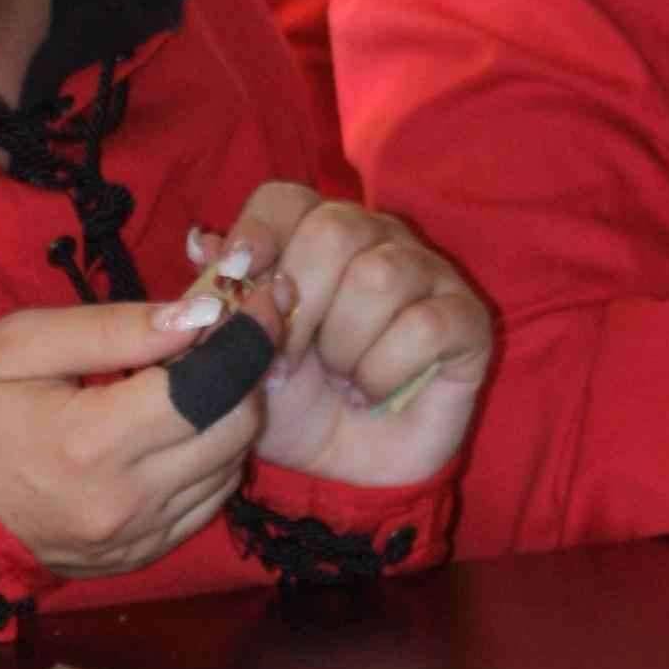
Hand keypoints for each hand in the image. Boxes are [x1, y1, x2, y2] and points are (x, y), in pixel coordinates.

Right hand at [0, 292, 272, 577]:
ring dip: (233, 419)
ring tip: (203, 379)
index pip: (209, 387)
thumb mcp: (20, 344)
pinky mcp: (137, 556)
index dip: (246, 339)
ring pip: (231, 470)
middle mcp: (126, 500)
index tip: (258, 301)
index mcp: (92, 440)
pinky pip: (207, 506)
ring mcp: (134, 537)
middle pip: (235, 431)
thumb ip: (115, 328)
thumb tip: (201, 314)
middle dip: (245, 376)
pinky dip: (212, 462)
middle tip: (227, 337)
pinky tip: (185, 430)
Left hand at [192, 183, 490, 491]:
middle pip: (334, 232)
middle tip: (289, 361)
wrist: (337, 468)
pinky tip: (371, 392)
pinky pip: (424, 326)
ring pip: (379, 277)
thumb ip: (221, 298)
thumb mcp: (239, 354)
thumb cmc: (290, 400)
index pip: (286, 199)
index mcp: (315, 232)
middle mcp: (376, 238)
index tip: (240, 281)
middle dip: (298, 308)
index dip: (259, 235)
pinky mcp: (466, 320)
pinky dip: (383, 371)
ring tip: (338, 377)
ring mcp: (427, 274)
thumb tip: (202, 243)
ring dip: (343, 345)